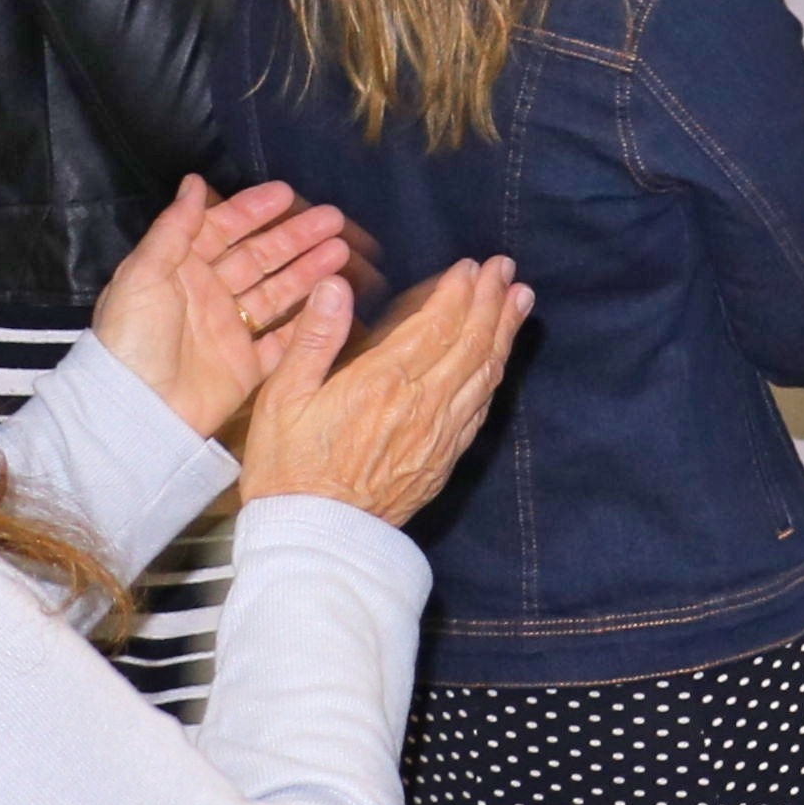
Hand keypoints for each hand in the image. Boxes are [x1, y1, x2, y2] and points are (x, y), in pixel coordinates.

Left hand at [88, 176, 359, 443]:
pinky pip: (285, 337)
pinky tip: (333, 298)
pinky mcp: (247, 365)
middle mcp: (208, 296)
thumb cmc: (134, 337)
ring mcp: (230, 331)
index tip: (287, 194)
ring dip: (309, 269)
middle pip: (259, 258)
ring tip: (341, 250)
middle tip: (334, 219)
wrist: (137, 408)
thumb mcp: (143, 276)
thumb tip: (193, 181)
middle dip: (295, 237)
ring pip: (278, 292)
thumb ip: (174, 229)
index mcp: (180, 272)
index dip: (252, 211)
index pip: (221, 231)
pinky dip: (308, 318)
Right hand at [237, 258, 530, 524]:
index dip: (459, 292)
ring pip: (484, 372)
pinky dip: (494, 375)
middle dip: (492, 301)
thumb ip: (315, 338)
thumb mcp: (282, 399)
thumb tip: (337, 286)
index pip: (436, 324)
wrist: (313, 538)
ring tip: (520, 299)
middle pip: (471, 342)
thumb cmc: (287, 467)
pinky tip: (499, 360)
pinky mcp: (444, 459)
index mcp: (382, 382)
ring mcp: (439, 433)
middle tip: (506, 268)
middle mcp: (422, 403)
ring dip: (505, 332)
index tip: (473, 266)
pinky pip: (480, 407)